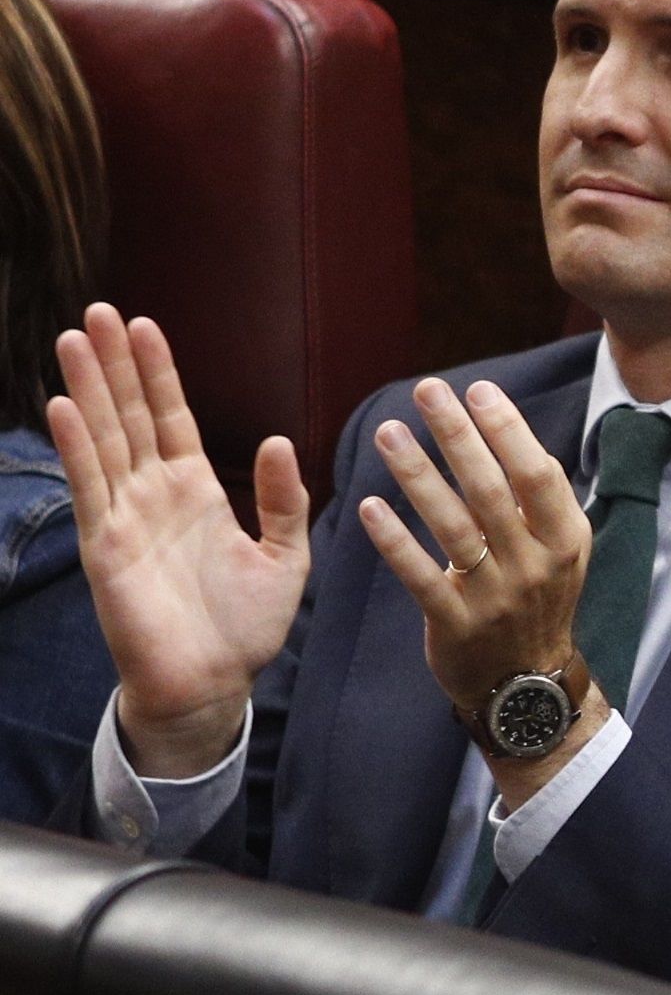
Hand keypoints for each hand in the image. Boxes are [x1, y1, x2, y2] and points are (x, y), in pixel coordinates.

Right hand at [49, 305, 308, 777]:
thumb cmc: (246, 627)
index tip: (144, 324)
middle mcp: (154, 495)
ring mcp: (126, 517)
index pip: (171, 417)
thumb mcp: (284, 555)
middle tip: (97, 310)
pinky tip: (62, 405)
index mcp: (195, 490)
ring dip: (88, 389)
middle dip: (115, 364)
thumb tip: (280, 440)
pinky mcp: (107, 547)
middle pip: (129, 415)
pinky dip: (77, 446)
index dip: (157, 372)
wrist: (213, 684)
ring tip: (74, 338)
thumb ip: (283, 500)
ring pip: (103, 439)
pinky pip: (90, 487)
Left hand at [355, 378, 591, 739]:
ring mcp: (494, 596)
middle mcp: (534, 564)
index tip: (477, 389)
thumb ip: (546, 500)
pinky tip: (369, 507)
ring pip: (452, 526)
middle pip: (490, 490)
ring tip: (388, 433)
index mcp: (565, 539)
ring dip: (418, 475)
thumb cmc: (540, 600)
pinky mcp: (455, 624)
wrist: (525, 684)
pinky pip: (420, 576)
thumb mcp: (562, 551)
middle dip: (457, 435)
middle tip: (427, 391)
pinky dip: (395, 541)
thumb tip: (519, 437)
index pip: (536, 473)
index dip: (508, 430)